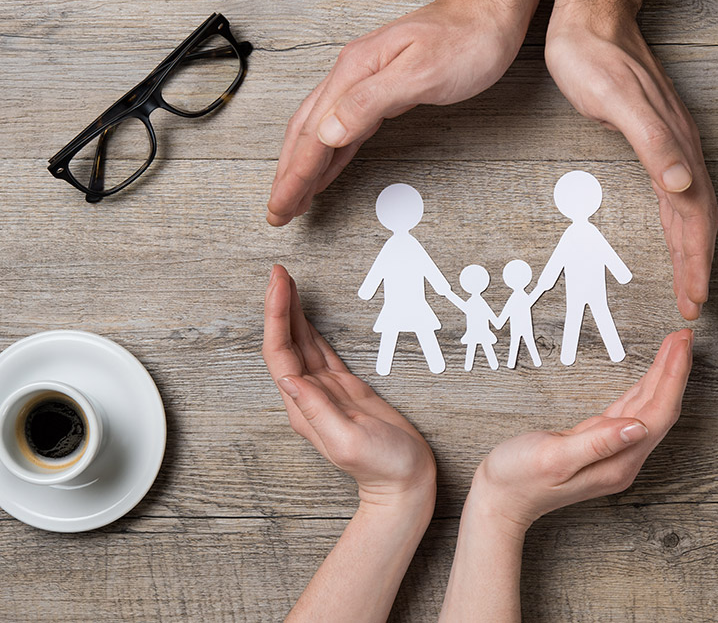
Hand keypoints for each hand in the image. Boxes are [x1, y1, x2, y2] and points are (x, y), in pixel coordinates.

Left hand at [263, 264, 435, 509]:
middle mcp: (308, 396)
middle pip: (284, 342)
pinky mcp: (344, 388)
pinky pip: (320, 350)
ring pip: (300, 343)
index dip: (277, 317)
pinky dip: (310, 328)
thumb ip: (317, 410)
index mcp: (304, 407)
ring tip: (285, 282)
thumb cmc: (383, 466)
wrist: (405, 482)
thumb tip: (288, 378)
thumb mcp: (349, 441)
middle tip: (277, 271)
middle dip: (279, 305)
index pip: (280, 354)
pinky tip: (305, 313)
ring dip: (291, 312)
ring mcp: (325, 391)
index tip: (279, 285)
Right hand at [267, 0, 542, 225]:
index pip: (313, 133)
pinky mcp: (383, 91)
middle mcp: (354, 75)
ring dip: (303, 167)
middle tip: (277, 211)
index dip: (294, 174)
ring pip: (321, 132)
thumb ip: (371, 102)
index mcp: (355, 70)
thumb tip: (328, 132)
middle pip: (306, 133)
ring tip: (292, 198)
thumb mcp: (421, 73)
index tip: (280, 204)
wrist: (490, 14)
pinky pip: (345, 129)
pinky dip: (329, 155)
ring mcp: (366, 82)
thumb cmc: (467, 38)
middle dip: (288, 175)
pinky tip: (325, 169)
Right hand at [471, 329, 691, 528]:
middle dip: (674, 371)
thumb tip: (638, 426)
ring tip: (674, 347)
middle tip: (683, 336)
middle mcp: (623, 460)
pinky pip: (631, 411)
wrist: (500, 498)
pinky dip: (643, 388)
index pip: (657, 415)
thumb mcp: (554, 457)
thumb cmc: (519, 478)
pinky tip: (650, 376)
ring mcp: (614, 453)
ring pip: (648, 409)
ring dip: (662, 376)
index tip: (681, 346)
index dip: (672, 378)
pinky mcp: (600, 444)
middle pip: (660, 410)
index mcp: (618, 463)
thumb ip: (598, 442)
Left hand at [545, 0, 717, 320]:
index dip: (695, 261)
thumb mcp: (617, 102)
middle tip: (694, 304)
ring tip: (690, 283)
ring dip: (691, 249)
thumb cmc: (595, 58)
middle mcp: (681, 149)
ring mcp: (672, 144)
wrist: (590, 18)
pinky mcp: (657, 139)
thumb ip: (653, 144)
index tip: (695, 298)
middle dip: (698, 265)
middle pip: (699, 219)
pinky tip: (674, 234)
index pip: (694, 216)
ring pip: (690, 208)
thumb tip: (683, 186)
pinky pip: (676, 193)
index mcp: (676, 146)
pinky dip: (678, 223)